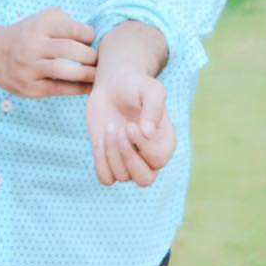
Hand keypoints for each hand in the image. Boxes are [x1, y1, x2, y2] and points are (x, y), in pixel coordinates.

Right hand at [0, 6, 97, 97]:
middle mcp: (34, 46)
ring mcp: (31, 68)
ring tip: (97, 73)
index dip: (89, 35)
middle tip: (98, 58)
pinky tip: (90, 86)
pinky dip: (79, 88)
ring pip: (66, 71)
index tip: (92, 39)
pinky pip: (60, 89)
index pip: (73, 29)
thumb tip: (93, 40)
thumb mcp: (43, 19)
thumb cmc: (28, 34)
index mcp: (39, 26)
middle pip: (71, 51)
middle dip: (91, 56)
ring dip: (88, 74)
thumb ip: (67, 23)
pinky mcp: (31, 88)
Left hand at [86, 69, 176, 185]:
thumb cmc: (136, 86)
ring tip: (110, 127)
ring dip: (111, 152)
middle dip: (128, 156)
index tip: (130, 125)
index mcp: (165, 142)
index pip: (158, 159)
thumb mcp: (150, 89)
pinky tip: (101, 139)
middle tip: (120, 130)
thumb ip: (154, 108)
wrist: (114, 85)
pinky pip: (106, 178)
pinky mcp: (110, 160)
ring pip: (122, 176)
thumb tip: (148, 133)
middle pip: (145, 180)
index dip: (142, 146)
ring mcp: (129, 161)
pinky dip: (100, 161)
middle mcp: (149, 157)